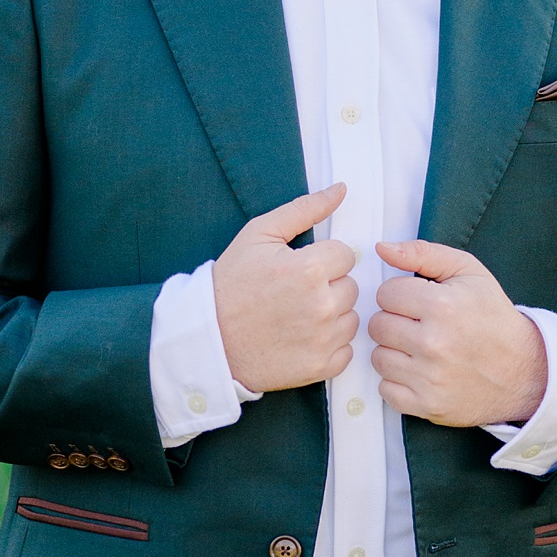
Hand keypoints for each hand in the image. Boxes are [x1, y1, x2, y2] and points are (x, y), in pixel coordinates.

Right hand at [213, 186, 358, 392]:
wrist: (206, 339)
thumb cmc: (231, 284)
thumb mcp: (259, 235)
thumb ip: (304, 209)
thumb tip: (341, 189)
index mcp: (310, 269)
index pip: (345, 255)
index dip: (321, 260)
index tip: (297, 270)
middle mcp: (322, 305)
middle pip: (351, 286)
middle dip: (328, 287)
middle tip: (293, 295)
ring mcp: (323, 339)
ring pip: (350, 317)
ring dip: (331, 316)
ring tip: (294, 317)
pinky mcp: (321, 367)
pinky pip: (345, 350)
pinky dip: (328, 346)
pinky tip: (300, 340)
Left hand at [370, 240, 546, 427]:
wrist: (525, 370)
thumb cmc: (494, 318)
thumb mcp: (469, 273)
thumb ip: (423, 254)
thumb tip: (382, 249)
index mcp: (443, 306)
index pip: (386, 293)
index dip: (403, 295)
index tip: (421, 302)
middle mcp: (434, 343)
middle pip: (377, 325)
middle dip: (396, 321)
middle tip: (421, 325)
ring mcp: (429, 378)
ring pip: (378, 357)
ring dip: (395, 351)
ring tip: (422, 348)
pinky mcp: (426, 405)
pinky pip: (385, 389)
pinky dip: (399, 381)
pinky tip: (421, 371)